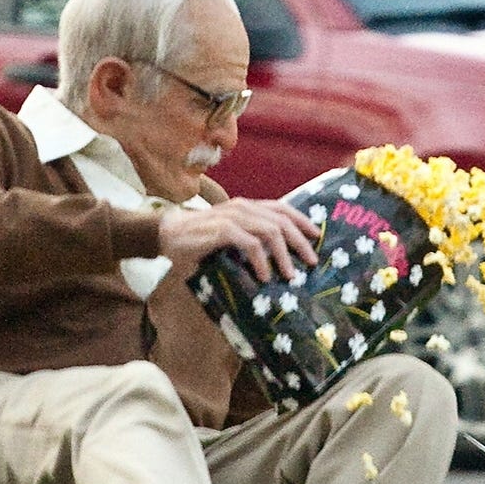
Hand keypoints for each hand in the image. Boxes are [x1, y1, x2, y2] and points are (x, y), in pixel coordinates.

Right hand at [158, 198, 319, 280]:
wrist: (168, 234)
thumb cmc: (200, 239)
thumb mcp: (230, 236)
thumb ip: (250, 240)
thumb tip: (278, 260)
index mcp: (247, 206)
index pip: (282, 208)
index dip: (302, 220)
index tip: (316, 237)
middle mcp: (242, 207)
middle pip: (281, 221)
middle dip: (299, 242)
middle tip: (310, 262)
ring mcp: (232, 217)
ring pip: (269, 231)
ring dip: (283, 255)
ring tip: (290, 275)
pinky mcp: (221, 230)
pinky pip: (249, 244)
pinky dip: (260, 261)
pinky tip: (264, 276)